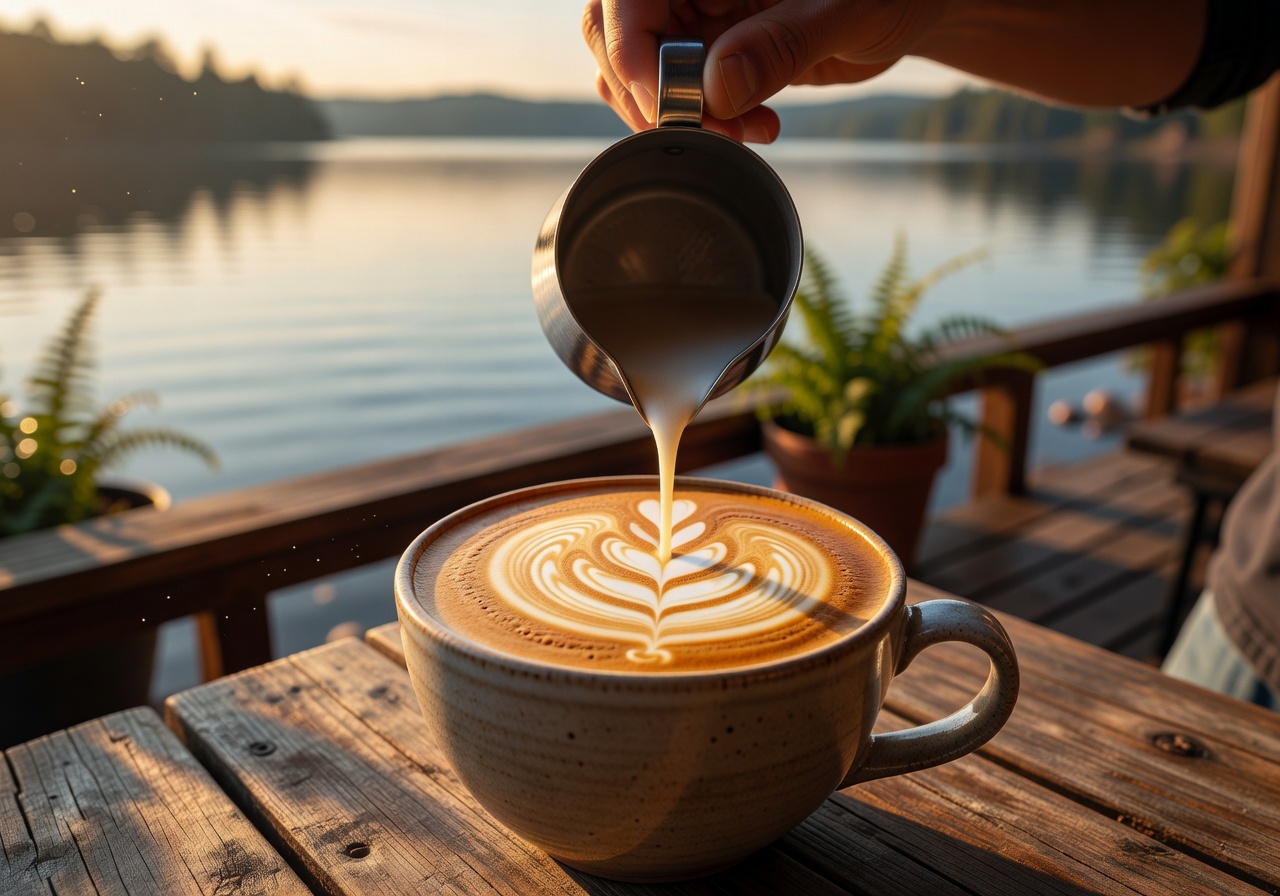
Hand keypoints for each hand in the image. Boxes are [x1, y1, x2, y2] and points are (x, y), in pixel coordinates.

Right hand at [582, 0, 945, 141]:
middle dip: (652, 92)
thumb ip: (783, 44)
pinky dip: (700, 122)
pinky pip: (673, 91)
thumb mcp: (850, 12)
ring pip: (637, 69)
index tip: (664, 102)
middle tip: (712, 128)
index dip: (629, 49)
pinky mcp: (709, 51)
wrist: (914, 7)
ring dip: (677, 116)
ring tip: (743, 130)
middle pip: (616, 33)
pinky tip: (751, 126)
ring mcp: (697, 14)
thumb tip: (716, 86)